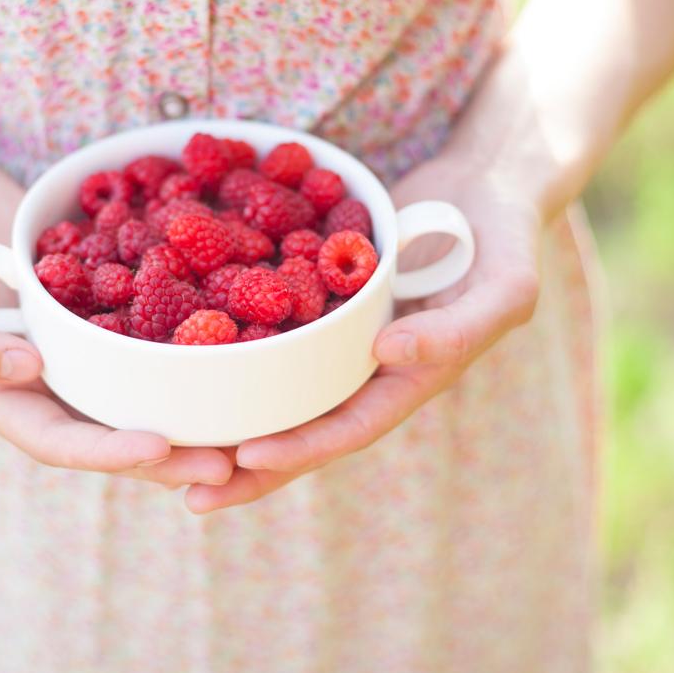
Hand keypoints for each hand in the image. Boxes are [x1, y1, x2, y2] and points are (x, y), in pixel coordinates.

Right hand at [0, 158, 233, 487]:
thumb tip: (26, 371)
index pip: (59, 440)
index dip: (108, 452)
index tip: (160, 447)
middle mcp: (43, 383)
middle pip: (113, 430)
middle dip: (170, 454)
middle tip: (232, 460)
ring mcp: (75, 349)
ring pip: (140, 392)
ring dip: (190, 413)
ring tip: (249, 423)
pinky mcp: (100, 309)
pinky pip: (149, 334)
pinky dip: (190, 345)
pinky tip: (243, 345)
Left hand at [185, 160, 541, 512]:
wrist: (485, 182)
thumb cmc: (508, 235)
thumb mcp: (506, 285)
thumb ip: (458, 326)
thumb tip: (389, 353)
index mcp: (411, 378)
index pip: (348, 427)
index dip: (299, 449)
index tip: (244, 459)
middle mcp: (369, 369)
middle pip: (300, 427)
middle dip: (246, 466)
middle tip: (185, 490)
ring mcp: (342, 338)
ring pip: (276, 388)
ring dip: (227, 418)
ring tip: (165, 445)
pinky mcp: (319, 300)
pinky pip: (268, 328)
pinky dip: (226, 344)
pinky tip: (172, 351)